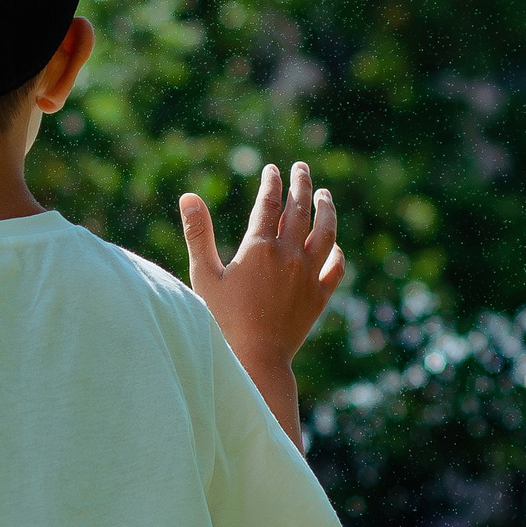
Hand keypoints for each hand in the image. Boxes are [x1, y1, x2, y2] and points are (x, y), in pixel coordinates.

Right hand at [179, 162, 345, 368]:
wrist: (255, 358)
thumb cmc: (221, 319)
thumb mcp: (204, 275)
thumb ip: (199, 233)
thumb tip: (188, 196)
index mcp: (259, 248)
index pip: (270, 202)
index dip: (271, 182)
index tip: (272, 169)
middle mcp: (289, 256)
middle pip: (300, 209)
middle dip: (301, 184)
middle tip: (301, 168)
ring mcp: (308, 275)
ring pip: (326, 232)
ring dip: (326, 209)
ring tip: (324, 195)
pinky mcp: (319, 297)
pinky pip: (335, 268)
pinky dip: (337, 253)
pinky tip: (335, 247)